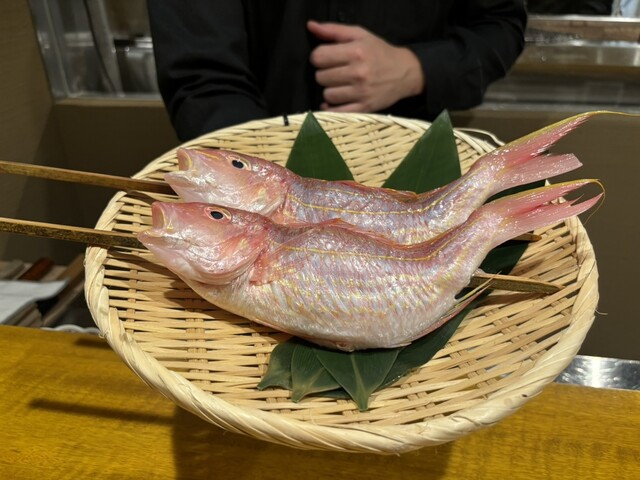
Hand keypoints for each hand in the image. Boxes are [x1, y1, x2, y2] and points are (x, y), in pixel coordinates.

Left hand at [308, 20, 424, 112]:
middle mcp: (359, 73)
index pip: (318, 57)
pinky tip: (337, 100)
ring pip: (327, 95)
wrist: (405, 72)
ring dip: (330, 90)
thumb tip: (311, 26)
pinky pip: (337, 112)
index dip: (318, 57)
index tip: (326, 58)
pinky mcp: (365, 108)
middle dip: (324, 73)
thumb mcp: (359, 35)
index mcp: (356, 52)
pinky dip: (332, 108)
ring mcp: (362, 92)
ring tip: (339, 85)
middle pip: (320, 77)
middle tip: (335, 71)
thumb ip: (333, 30)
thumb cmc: (379, 52)